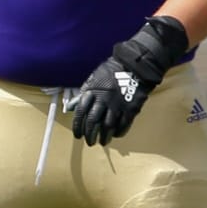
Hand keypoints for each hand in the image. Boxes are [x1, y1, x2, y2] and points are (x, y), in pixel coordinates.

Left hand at [71, 16, 188, 146]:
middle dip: (90, 135)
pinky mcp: (131, 108)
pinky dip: (119, 132)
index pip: (81, 113)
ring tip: (102, 142)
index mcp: (92, 92)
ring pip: (108, 126)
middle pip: (93, 122)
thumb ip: (83, 93)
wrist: (135, 65)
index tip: (77, 135)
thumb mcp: (94, 78)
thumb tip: (71, 107)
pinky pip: (124, 125)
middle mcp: (103, 100)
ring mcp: (117, 105)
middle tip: (90, 142)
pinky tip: (116, 135)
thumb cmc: (112, 71)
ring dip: (104, 137)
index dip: (78, 126)